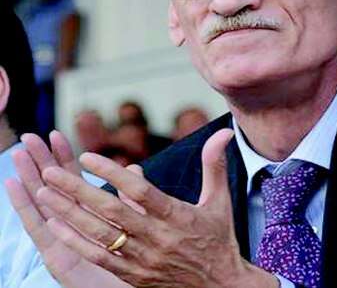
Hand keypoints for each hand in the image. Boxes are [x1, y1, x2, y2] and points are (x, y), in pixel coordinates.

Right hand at [6, 131, 132, 287]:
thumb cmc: (142, 261)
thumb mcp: (142, 224)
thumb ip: (137, 197)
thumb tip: (135, 169)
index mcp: (93, 215)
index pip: (77, 179)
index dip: (66, 157)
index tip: (57, 134)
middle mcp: (74, 225)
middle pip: (55, 187)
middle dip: (42, 161)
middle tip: (29, 136)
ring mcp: (62, 240)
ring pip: (43, 202)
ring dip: (30, 177)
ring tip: (19, 154)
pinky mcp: (57, 257)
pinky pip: (38, 229)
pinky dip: (25, 205)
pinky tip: (14, 184)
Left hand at [34, 128, 277, 287]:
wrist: (220, 286)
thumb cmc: (219, 239)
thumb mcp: (220, 201)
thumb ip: (215, 165)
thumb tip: (224, 132)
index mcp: (178, 216)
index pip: (139, 192)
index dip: (112, 173)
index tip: (87, 157)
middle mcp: (158, 237)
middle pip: (111, 211)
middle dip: (77, 191)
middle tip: (50, 172)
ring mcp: (143, 259)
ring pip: (99, 234)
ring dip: (69, 214)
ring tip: (44, 194)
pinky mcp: (134, 275)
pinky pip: (100, 258)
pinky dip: (77, 241)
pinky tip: (57, 226)